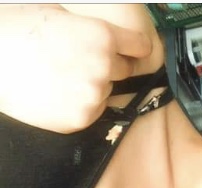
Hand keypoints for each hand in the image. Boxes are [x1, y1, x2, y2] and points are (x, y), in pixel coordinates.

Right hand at [0, 5, 153, 132]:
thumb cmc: (17, 30)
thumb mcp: (56, 13)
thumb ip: (88, 25)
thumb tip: (101, 29)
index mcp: (102, 36)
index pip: (141, 46)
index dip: (132, 47)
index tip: (127, 50)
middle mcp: (104, 66)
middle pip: (125, 69)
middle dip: (109, 65)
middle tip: (80, 62)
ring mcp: (93, 95)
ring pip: (107, 90)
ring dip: (93, 85)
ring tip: (63, 77)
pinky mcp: (81, 118)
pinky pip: (93, 110)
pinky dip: (81, 104)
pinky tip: (57, 94)